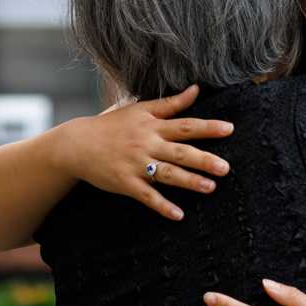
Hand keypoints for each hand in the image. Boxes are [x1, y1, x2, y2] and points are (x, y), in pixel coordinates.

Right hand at [62, 86, 233, 221]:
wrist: (76, 144)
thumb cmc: (111, 125)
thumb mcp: (139, 109)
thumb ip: (170, 104)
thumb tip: (196, 90)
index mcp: (152, 125)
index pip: (185, 125)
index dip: (208, 127)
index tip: (229, 129)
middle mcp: (147, 144)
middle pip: (180, 151)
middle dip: (203, 159)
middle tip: (225, 168)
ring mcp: (136, 165)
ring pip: (167, 174)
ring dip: (189, 182)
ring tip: (210, 188)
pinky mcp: (125, 183)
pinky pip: (147, 196)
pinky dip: (162, 206)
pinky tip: (178, 215)